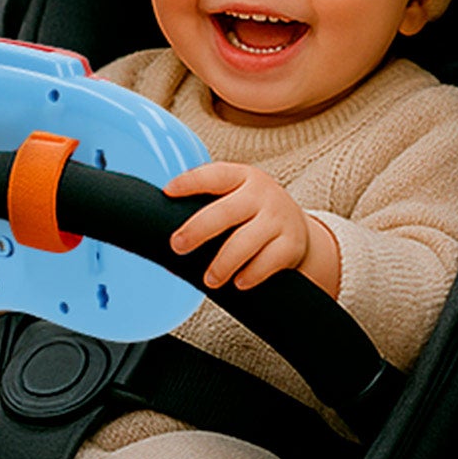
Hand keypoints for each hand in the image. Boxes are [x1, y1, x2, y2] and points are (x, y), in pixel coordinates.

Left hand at [164, 162, 340, 295]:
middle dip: (198, 230)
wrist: (299, 229)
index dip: (190, 182)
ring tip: (209, 280)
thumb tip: (158, 234)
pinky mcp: (291, 244)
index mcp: (242, 177)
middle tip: (177, 246)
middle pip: (226, 212)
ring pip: (246, 241)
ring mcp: (279, 218)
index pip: (214, 175)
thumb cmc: (252, 214)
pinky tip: (238, 283)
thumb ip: (206, 207)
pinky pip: (269, 261)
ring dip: (223, 263)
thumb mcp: (235, 198)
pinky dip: (251, 274)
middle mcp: (262, 194)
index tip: (167, 192)